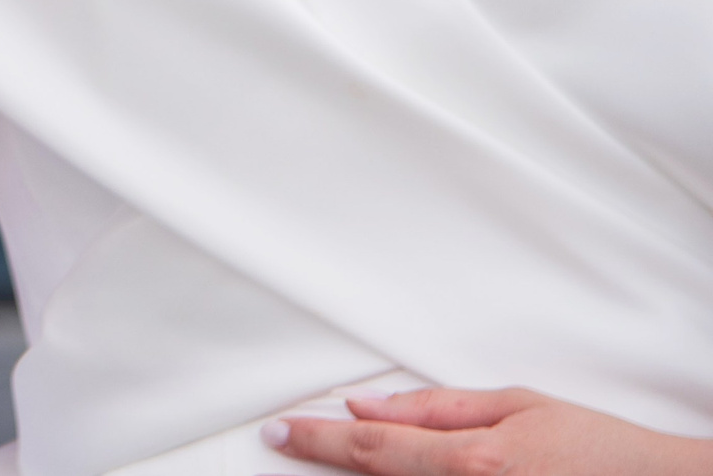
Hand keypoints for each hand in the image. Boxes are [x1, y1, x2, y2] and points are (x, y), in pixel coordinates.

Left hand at [272, 388, 712, 475]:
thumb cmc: (596, 448)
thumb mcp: (516, 406)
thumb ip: (435, 410)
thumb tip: (366, 404)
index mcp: (471, 462)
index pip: (371, 447)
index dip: (316, 441)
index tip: (276, 432)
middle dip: (326, 466)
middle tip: (287, 447)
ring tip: (333, 463)